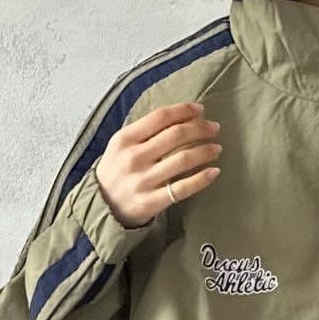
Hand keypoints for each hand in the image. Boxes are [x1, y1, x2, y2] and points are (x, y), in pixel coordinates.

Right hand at [95, 100, 221, 227]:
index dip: (184, 110)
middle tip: (214, 129)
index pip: (160, 117)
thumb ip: (143, 132)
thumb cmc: (116, 173)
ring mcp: (143, 181)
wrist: (102, 208)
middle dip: (200, 129)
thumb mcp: (120, 147)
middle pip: (176, 135)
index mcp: (125, 139)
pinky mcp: (151, 203)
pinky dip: (202, 179)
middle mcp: (134, 158)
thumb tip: (179, 117)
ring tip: (216, 148)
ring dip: (205, 151)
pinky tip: (214, 172)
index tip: (200, 110)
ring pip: (183, 159)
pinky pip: (182, 188)